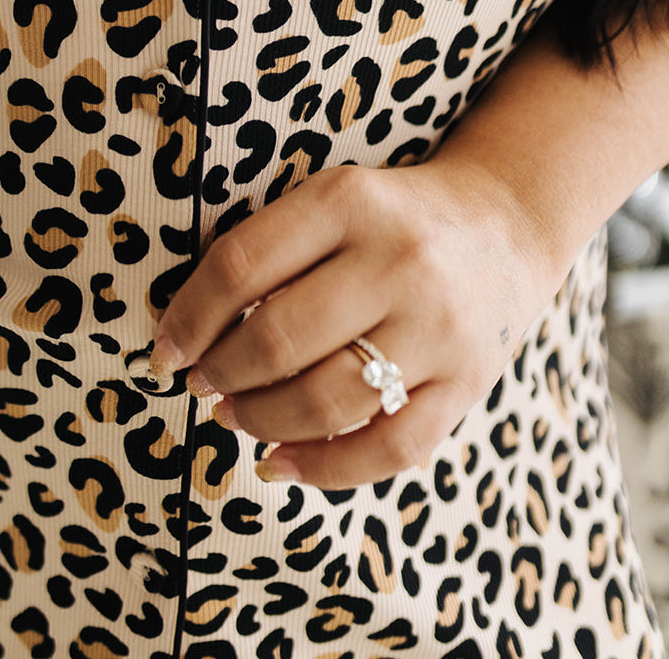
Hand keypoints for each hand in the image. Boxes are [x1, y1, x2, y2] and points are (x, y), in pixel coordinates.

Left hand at [150, 159, 553, 486]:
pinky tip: (279, 462)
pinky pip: (387, 448)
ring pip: (325, 399)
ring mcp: (436, 328)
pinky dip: (323, 468)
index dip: (189, 316)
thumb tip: (189, 327)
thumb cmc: (391, 218)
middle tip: (199, 382)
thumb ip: (271, 249)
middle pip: (279, 338)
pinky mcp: (465, 384)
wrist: (505, 222)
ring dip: (259, 419)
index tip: (163, 349)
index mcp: (348, 201)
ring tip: (231, 416)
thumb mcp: (333, 201)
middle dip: (220, 372)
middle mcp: (396, 261)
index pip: (242, 265)